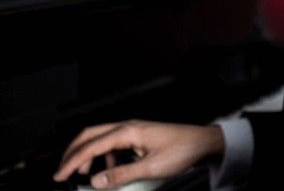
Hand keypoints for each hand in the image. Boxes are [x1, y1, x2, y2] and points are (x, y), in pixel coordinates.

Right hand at [53, 120, 224, 188]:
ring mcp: (133, 129)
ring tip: (85, 174)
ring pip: (101, 138)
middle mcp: (127, 126)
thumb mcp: (150, 168)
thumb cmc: (180, 150)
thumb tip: (96, 181)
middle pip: (91, 134)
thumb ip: (121, 174)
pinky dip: (104, 156)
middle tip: (62, 171)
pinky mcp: (138, 136)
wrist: (201, 141)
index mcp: (128, 131)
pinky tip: (109, 170)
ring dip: (89, 154)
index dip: (72, 161)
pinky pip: (113, 143)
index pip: (91, 145)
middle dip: (74, 152)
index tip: (59, 175)